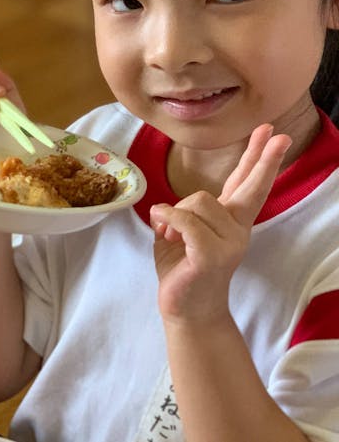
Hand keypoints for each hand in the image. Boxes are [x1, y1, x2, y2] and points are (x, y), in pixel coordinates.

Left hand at [150, 124, 291, 324]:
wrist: (185, 308)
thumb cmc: (181, 269)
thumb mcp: (179, 233)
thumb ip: (183, 214)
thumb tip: (168, 206)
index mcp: (229, 222)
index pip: (245, 184)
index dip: (258, 159)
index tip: (273, 134)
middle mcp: (236, 229)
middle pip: (250, 186)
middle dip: (263, 157)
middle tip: (277, 132)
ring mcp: (228, 242)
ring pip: (197, 201)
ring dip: (174, 214)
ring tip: (172, 236)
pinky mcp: (211, 255)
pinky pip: (185, 221)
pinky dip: (168, 220)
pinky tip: (163, 229)